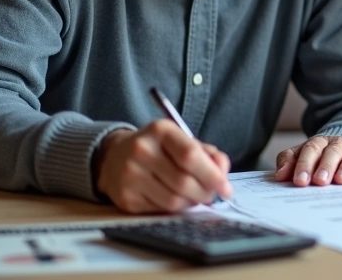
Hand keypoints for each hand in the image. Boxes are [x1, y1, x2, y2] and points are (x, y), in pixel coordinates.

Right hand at [94, 120, 231, 212]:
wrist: (115, 157)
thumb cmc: (159, 149)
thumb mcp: (182, 141)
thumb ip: (207, 154)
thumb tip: (223, 170)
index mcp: (161, 131)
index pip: (190, 155)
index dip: (212, 175)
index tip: (226, 188)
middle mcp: (141, 150)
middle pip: (183, 182)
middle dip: (205, 193)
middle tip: (213, 195)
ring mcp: (130, 175)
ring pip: (173, 200)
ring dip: (191, 203)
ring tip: (195, 196)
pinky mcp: (125, 198)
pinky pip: (160, 210)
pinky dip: (175, 209)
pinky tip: (176, 199)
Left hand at [275, 136, 341, 185]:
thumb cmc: (319, 160)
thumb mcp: (301, 158)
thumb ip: (288, 162)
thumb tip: (280, 174)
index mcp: (319, 142)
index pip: (311, 149)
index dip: (305, 165)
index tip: (300, 181)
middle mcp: (339, 143)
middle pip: (332, 151)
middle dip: (326, 166)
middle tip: (320, 181)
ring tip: (341, 180)